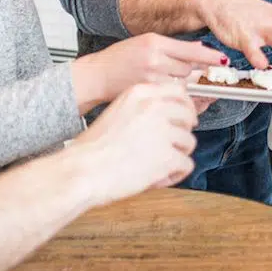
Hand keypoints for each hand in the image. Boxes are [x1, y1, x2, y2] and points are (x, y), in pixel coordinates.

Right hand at [68, 81, 199, 202]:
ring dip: (177, 155)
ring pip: (189, 142)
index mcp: (140, 94)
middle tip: (172, 145)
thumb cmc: (92, 149)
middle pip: (189, 115)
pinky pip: (186, 165)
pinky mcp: (168, 156)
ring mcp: (163, 131)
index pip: (178, 92)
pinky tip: (157, 178)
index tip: (182, 119)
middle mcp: (154, 107)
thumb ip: (143, 110)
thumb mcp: (117, 113)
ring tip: (156, 165)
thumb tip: (167, 118)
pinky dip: (174, 175)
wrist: (83, 170)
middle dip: (183, 131)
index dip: (184, 108)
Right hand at [72, 34, 225, 112]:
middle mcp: (154, 61)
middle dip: (197, 73)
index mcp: (154, 43)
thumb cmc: (120, 58)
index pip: (190, 51)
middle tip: (205, 75)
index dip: (210, 57)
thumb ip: (173, 47)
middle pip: (190, 70)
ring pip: (184, 87)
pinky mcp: (149, 96)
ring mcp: (152, 81)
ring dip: (190, 88)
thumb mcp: (145, 42)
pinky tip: (183, 100)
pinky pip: (174, 101)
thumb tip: (200, 50)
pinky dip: (183, 101)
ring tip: (189, 88)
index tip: (223, 60)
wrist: (97, 76)